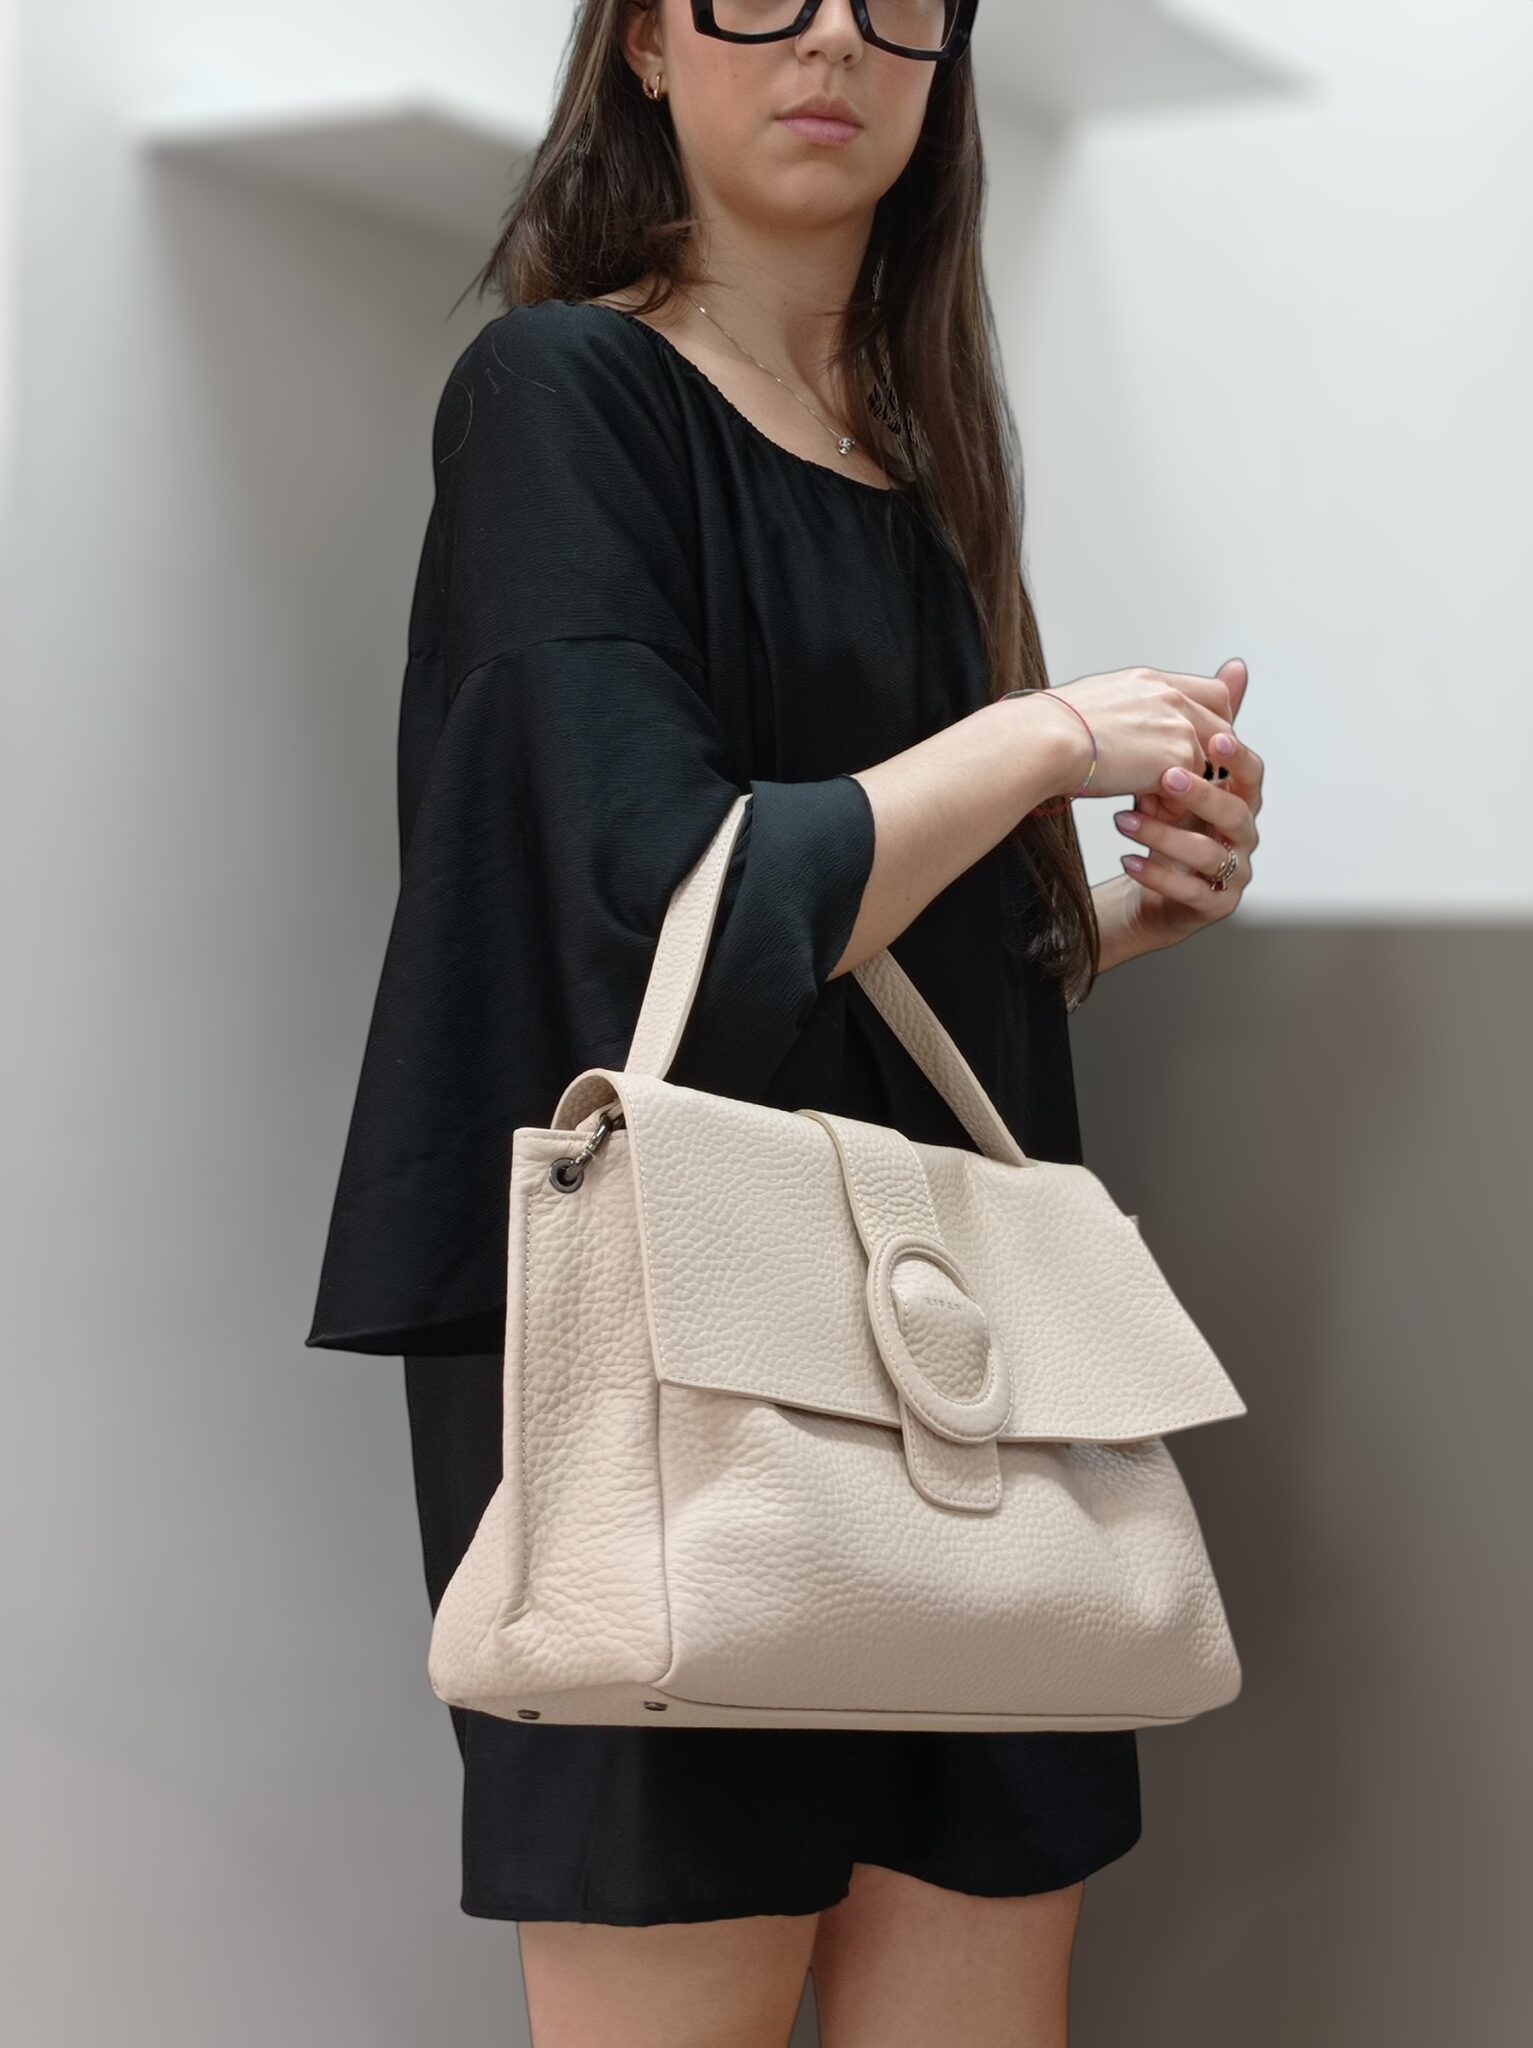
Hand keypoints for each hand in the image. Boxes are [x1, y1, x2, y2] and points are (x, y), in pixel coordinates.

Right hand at [1039, 661, 1239, 805]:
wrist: (1046, 740)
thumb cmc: (1048, 729)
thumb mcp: (1091, 705)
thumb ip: (1120, 711)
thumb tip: (1111, 727)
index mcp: (1149, 681)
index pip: (1209, 692)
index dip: (1211, 721)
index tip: (1198, 745)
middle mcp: (1170, 697)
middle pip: (1222, 726)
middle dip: (1208, 759)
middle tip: (1182, 783)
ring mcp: (1178, 724)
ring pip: (1206, 762)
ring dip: (1185, 787)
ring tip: (1150, 803)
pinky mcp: (1178, 756)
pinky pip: (1190, 789)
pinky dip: (1171, 805)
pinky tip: (1145, 810)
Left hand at [1112, 659, 1261, 950]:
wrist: (1149, 883)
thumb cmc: (1169, 820)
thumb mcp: (1182, 769)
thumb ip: (1206, 724)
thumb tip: (1236, 666)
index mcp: (1242, 799)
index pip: (1252, 773)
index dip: (1237, 758)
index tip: (1213, 738)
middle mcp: (1244, 836)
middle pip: (1235, 813)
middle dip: (1202, 795)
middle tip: (1165, 778)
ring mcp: (1232, 873)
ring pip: (1207, 854)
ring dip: (1164, 835)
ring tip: (1122, 821)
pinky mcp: (1213, 905)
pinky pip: (1189, 891)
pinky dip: (1157, 875)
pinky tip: (1128, 860)